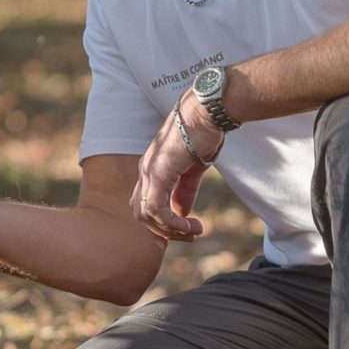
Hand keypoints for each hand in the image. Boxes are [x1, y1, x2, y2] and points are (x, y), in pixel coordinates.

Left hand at [129, 94, 220, 241]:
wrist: (207, 113)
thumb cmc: (203, 134)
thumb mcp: (194, 169)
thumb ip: (185, 191)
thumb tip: (182, 213)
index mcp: (152, 168)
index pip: (145, 204)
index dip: (161, 223)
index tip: (184, 232)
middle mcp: (145, 171)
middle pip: (141, 214)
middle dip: (164, 231)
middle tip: (190, 236)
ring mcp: (149, 172)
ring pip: (146, 216)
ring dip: (170, 230)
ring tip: (194, 231)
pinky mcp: (158, 174)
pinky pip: (156, 210)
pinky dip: (172, 223)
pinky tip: (190, 225)